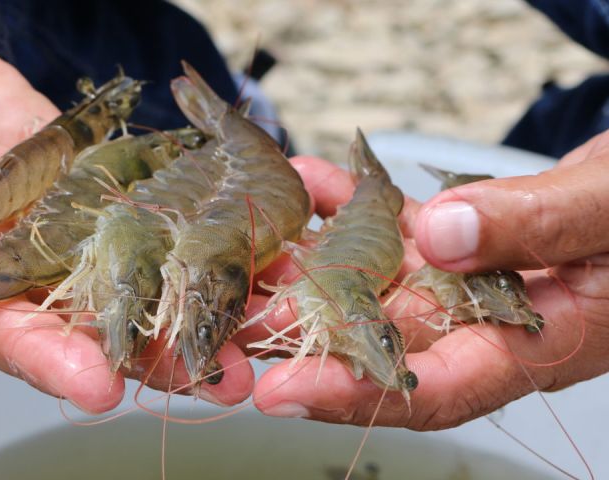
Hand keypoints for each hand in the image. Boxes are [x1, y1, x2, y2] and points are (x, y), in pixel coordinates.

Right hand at [0, 17, 253, 412]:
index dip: (46, 358)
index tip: (97, 385)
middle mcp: (24, 268)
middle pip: (94, 325)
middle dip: (157, 355)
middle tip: (220, 380)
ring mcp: (74, 234)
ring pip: (142, 281)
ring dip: (200, 309)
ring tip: (258, 332)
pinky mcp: (109, 198)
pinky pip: (160, 221)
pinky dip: (205, 237)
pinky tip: (254, 250)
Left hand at [245, 137, 608, 429]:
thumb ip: (537, 226)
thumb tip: (445, 235)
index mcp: (534, 343)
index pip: (433, 389)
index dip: (354, 397)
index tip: (282, 395)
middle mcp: (484, 319)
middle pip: (379, 340)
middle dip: (302, 331)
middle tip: (230, 319)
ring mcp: (463, 276)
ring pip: (374, 280)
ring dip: (311, 263)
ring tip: (250, 246)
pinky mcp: (456, 235)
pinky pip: (391, 224)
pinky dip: (352, 202)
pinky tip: (312, 180)